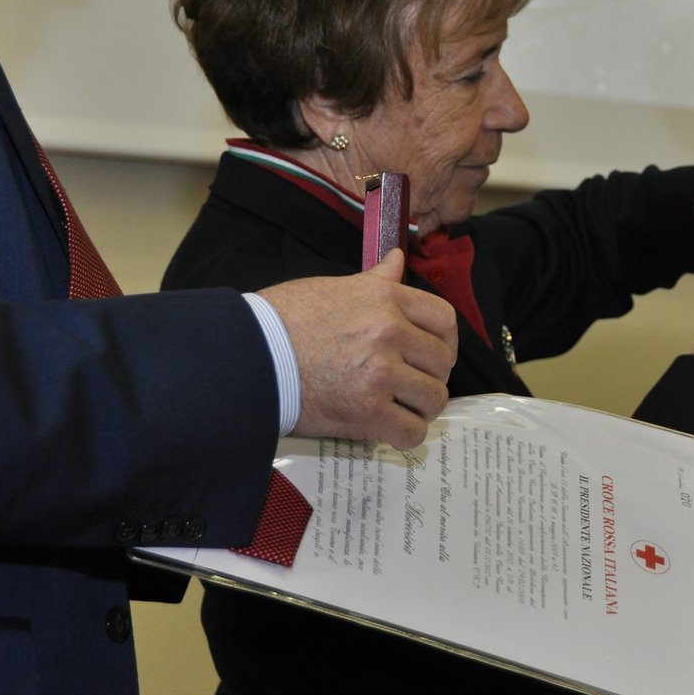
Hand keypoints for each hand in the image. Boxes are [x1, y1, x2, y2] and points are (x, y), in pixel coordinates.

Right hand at [258, 249, 457, 448]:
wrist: (249, 355)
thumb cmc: (284, 319)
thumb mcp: (334, 287)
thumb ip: (375, 281)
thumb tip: (397, 260)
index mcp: (385, 298)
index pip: (444, 319)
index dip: (445, 341)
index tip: (434, 354)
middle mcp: (390, 332)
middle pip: (442, 362)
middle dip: (431, 376)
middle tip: (412, 384)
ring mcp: (381, 373)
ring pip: (433, 398)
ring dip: (420, 407)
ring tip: (401, 407)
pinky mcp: (366, 412)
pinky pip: (411, 431)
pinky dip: (405, 435)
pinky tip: (390, 428)